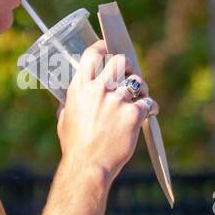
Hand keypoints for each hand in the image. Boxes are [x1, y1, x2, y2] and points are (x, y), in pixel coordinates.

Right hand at [56, 39, 155, 182]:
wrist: (87, 166)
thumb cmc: (74, 146)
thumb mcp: (64, 119)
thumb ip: (69, 104)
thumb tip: (69, 100)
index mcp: (80, 88)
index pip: (92, 55)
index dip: (102, 47)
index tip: (108, 47)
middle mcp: (98, 89)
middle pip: (120, 61)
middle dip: (127, 66)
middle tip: (128, 75)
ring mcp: (117, 100)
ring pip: (138, 81)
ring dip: (142, 88)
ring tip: (141, 97)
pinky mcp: (133, 114)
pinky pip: (148, 103)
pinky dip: (151, 108)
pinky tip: (149, 113)